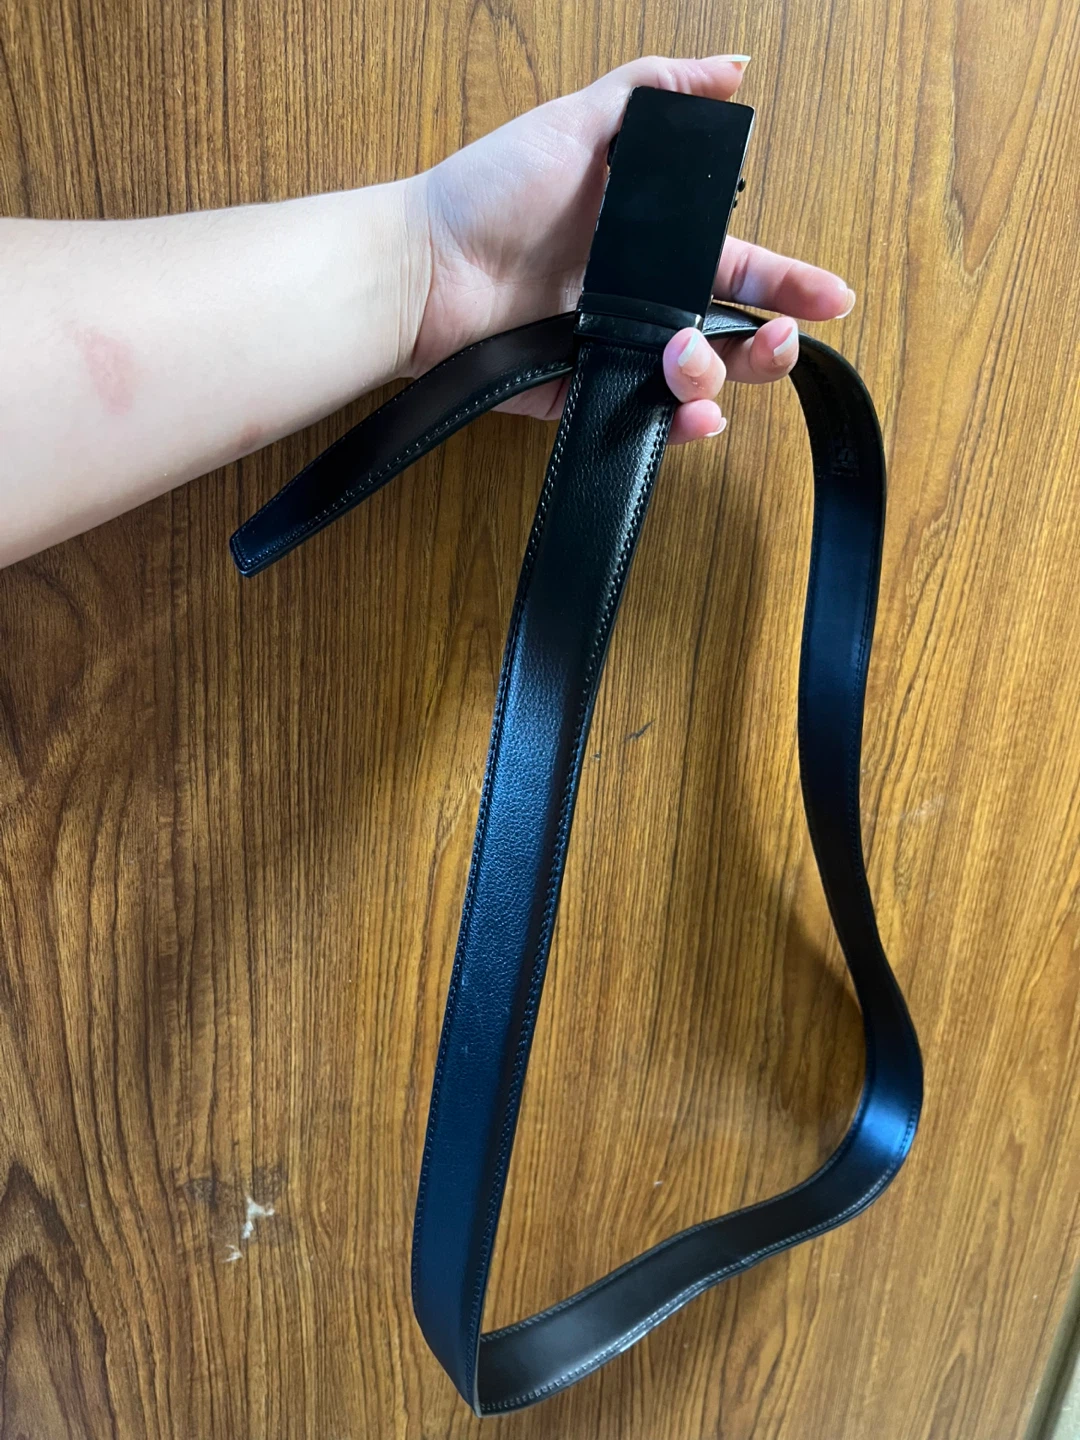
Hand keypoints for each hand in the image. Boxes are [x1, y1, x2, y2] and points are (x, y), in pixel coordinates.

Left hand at [404, 55, 855, 445]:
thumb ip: (654, 92)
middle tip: (779, 340)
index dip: (788, 285)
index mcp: (649, 245)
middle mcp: (638, 302)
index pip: (737, 268)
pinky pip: (640, 423)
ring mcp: (611, 353)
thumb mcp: (578, 121)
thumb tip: (732, 69)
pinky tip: (693, 417)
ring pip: (694, 384)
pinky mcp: (578, 397)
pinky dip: (675, 428)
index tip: (832, 299)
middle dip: (771, 346)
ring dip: (716, 377)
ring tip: (686, 357)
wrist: (423, 266)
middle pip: (730, 336)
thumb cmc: (490, 190)